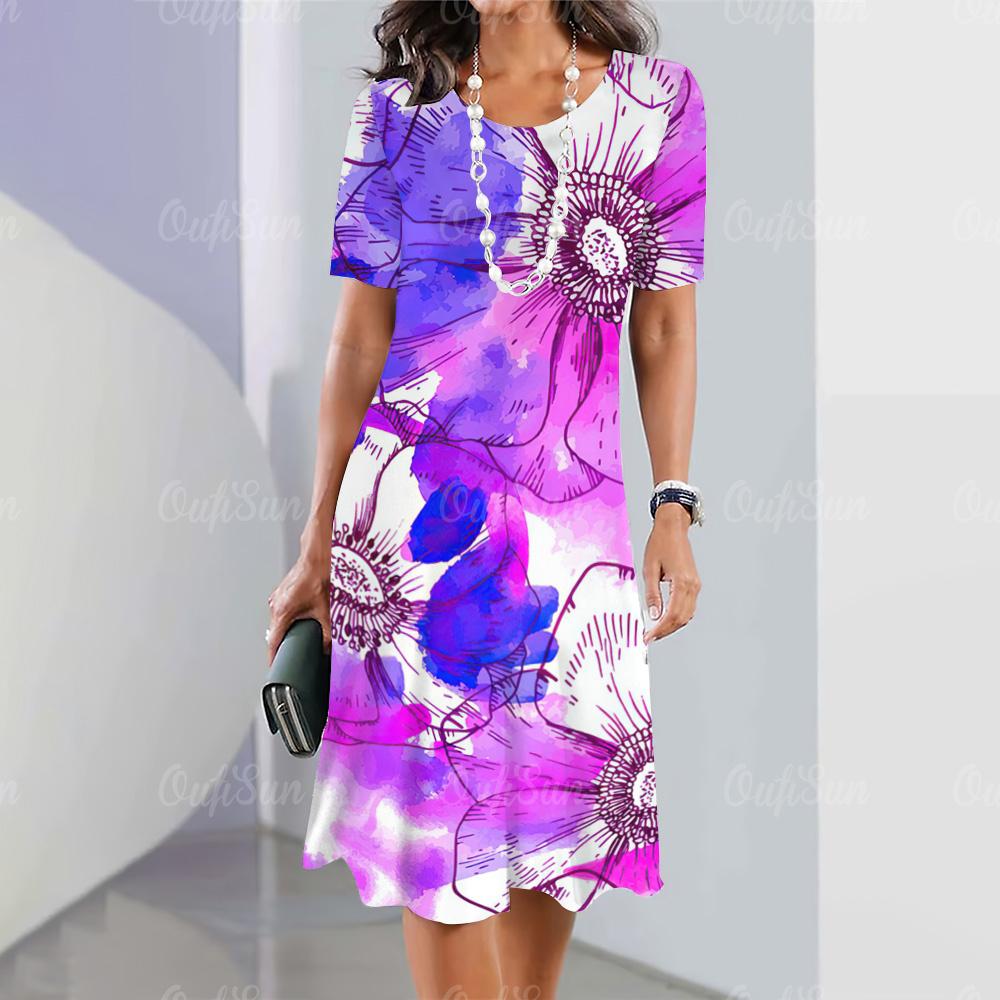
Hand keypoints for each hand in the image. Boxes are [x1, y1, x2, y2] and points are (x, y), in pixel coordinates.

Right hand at [266, 549, 330, 664]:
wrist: (317, 558)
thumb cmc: (318, 578)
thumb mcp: (325, 611)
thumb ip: (327, 633)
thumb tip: (328, 647)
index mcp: (282, 611)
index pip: (273, 641)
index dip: (273, 656)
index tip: (274, 666)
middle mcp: (275, 605)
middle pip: (274, 632)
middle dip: (282, 642)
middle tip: (291, 651)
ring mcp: (276, 598)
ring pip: (277, 621)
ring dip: (285, 628)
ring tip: (297, 632)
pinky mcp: (280, 593)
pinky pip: (280, 611)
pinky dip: (287, 617)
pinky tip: (299, 616)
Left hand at [642, 504, 700, 643]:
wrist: (672, 528)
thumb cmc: (660, 544)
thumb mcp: (650, 569)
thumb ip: (652, 594)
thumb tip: (653, 615)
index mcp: (682, 582)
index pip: (672, 615)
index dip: (660, 629)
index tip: (648, 637)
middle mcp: (693, 586)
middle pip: (682, 618)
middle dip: (666, 630)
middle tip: (650, 637)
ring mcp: (695, 585)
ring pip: (687, 615)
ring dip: (672, 625)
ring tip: (655, 630)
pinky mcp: (694, 583)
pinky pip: (688, 606)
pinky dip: (678, 616)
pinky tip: (664, 618)